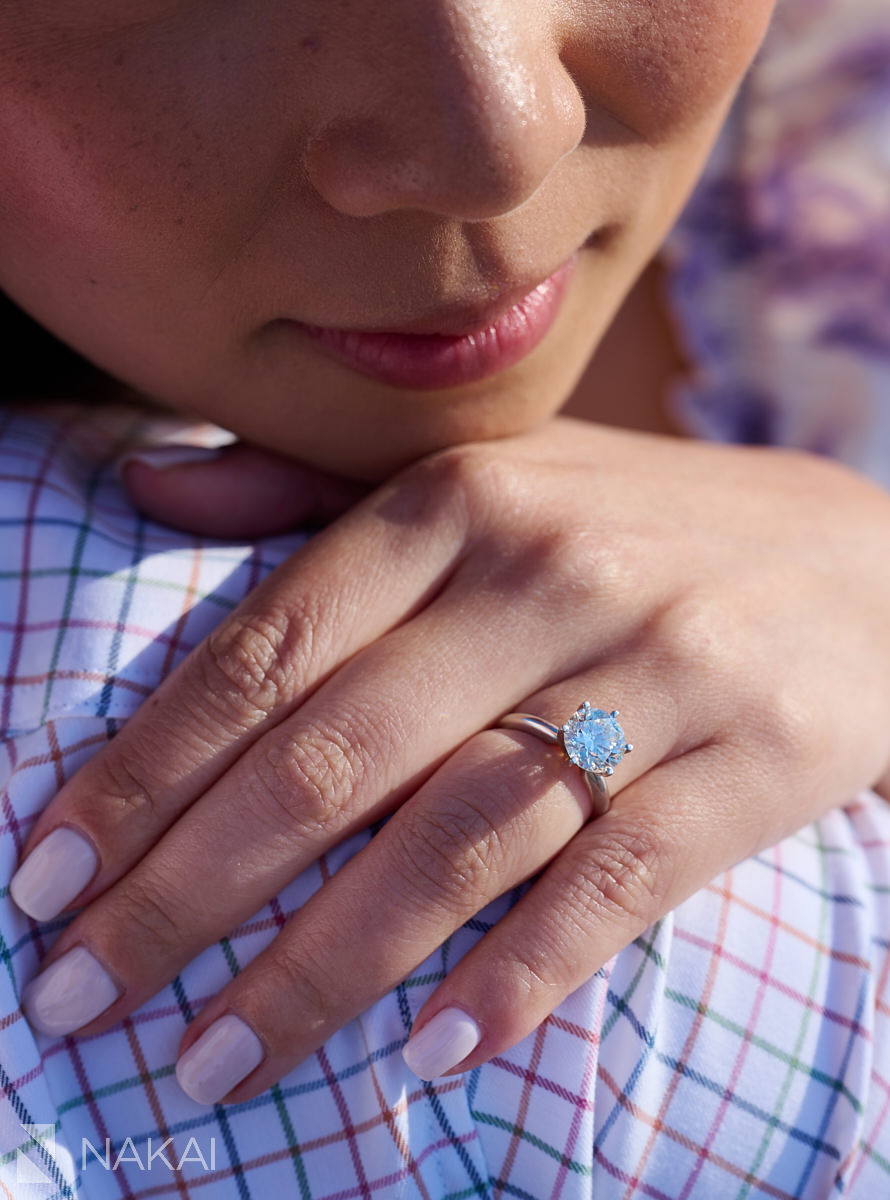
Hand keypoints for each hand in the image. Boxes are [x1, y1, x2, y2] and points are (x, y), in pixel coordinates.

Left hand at [12, 418, 889, 1103]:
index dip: (144, 767)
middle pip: (338, 756)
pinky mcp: (761, 755)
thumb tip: (147, 493)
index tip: (44, 870)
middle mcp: (549, 571)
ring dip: (325, 966)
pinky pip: (621, 880)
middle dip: (190, 891)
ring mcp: (663, 666)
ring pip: (463, 833)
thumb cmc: (634, 528)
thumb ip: (311, 492)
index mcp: (458, 500)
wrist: (858, 562)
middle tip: (78, 995)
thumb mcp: (486, 478)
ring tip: (215, 1062)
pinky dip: (523, 974)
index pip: (267, 647)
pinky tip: (434, 1053)